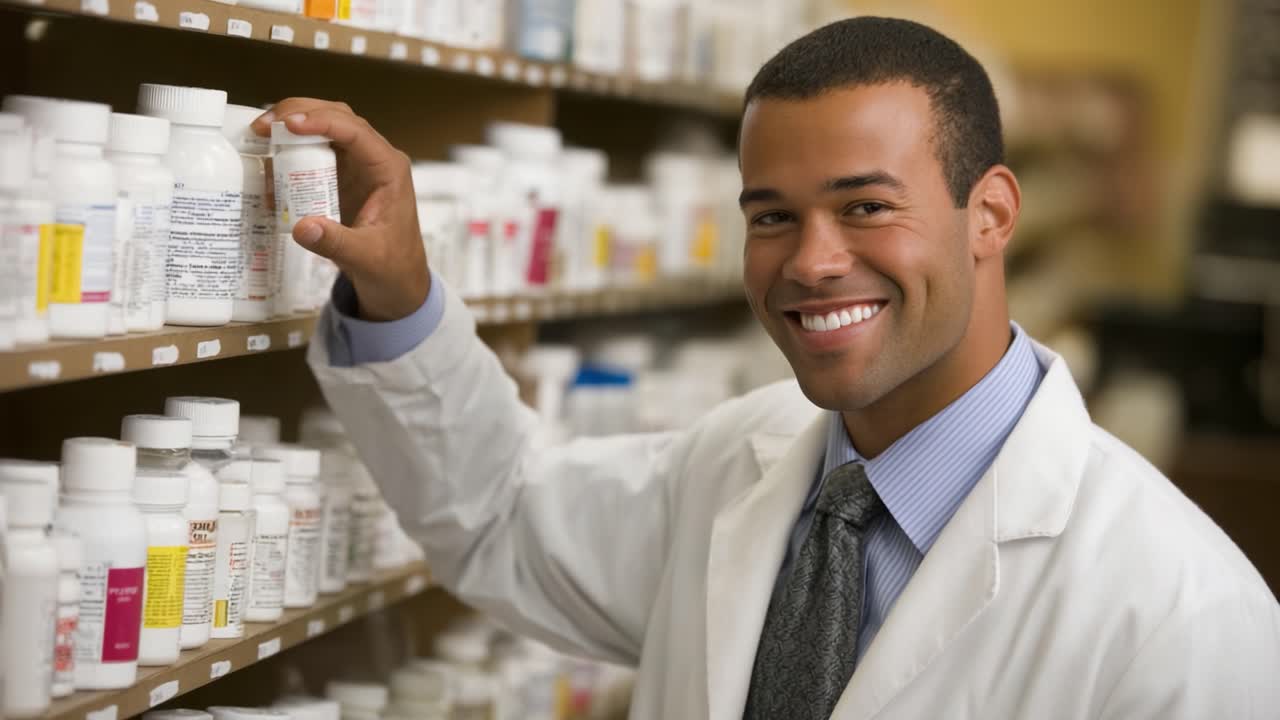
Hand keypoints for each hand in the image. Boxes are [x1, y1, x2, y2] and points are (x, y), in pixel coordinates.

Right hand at [253, 99, 428, 321]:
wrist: (397, 281)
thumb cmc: (391, 266)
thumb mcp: (365, 257)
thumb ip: (335, 243)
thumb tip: (301, 226)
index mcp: (389, 169)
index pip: (356, 131)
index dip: (321, 121)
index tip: (288, 125)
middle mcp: (374, 159)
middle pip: (338, 118)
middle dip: (299, 112)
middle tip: (262, 125)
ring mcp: (358, 166)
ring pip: (325, 128)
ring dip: (292, 125)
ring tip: (259, 134)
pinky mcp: (342, 177)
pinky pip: (315, 151)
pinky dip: (291, 150)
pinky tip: (270, 162)